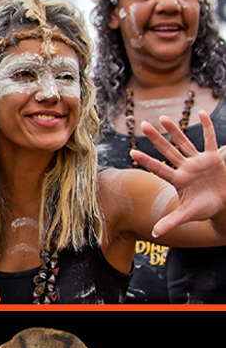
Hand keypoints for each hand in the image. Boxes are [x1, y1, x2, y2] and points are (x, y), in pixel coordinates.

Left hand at [136, 114, 225, 237]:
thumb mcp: (187, 215)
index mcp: (177, 180)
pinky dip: (208, 127)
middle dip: (156, 138)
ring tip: (163, 117)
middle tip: (142, 125)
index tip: (132, 152)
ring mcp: (198, 161)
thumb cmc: (203, 209)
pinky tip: (202, 113)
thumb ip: (171, 222)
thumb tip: (155, 234)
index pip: (159, 168)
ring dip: (175, 130)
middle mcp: (185, 168)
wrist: (222, 204)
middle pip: (168, 150)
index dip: (146, 161)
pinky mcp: (213, 157)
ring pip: (184, 142)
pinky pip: (210, 139)